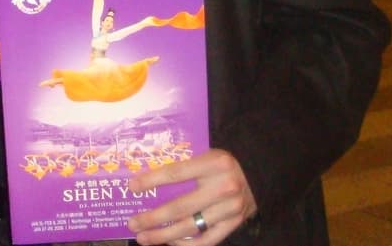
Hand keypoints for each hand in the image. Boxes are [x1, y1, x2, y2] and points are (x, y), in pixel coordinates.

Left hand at [126, 148, 256, 244]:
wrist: (259, 175)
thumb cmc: (224, 165)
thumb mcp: (207, 155)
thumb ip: (183, 165)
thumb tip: (146, 178)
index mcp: (214, 163)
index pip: (176, 174)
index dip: (152, 181)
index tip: (132, 187)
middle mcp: (223, 187)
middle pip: (180, 207)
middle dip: (153, 218)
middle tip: (133, 223)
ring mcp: (230, 209)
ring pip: (191, 227)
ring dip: (164, 235)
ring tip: (144, 238)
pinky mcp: (234, 224)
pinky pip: (207, 240)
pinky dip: (187, 244)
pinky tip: (170, 242)